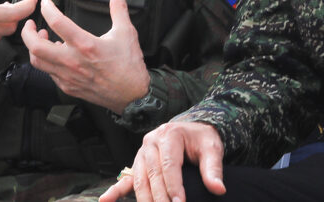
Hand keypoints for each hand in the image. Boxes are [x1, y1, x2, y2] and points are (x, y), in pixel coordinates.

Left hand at [21, 0, 148, 113]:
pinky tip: (54, 55)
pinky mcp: (68, 87)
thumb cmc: (129, 66)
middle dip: (27, 32)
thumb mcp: (126, 32)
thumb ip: (119, 9)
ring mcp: (68, 76)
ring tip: (40, 38)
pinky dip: (46, 61)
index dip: (47, 9)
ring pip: (38, 62)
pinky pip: (48, 73)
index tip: (46, 3)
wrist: (132, 95)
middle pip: (36, 46)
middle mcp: (73, 61)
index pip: (57, 22)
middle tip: (30, 23)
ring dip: (34, 48)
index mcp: (86, 45)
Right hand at [100, 121, 225, 201]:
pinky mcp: (138, 163)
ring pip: (140, 180)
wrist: (192, 129)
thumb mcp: (212, 148)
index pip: (169, 166)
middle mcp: (151, 142)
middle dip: (159, 198)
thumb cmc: (202, 139)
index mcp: (169, 135)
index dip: (174, 187)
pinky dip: (115, 191)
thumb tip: (218, 189)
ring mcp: (141, 153)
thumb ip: (213, 168)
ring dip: (144, 200)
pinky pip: (125, 178)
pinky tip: (105, 201)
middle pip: (153, 175)